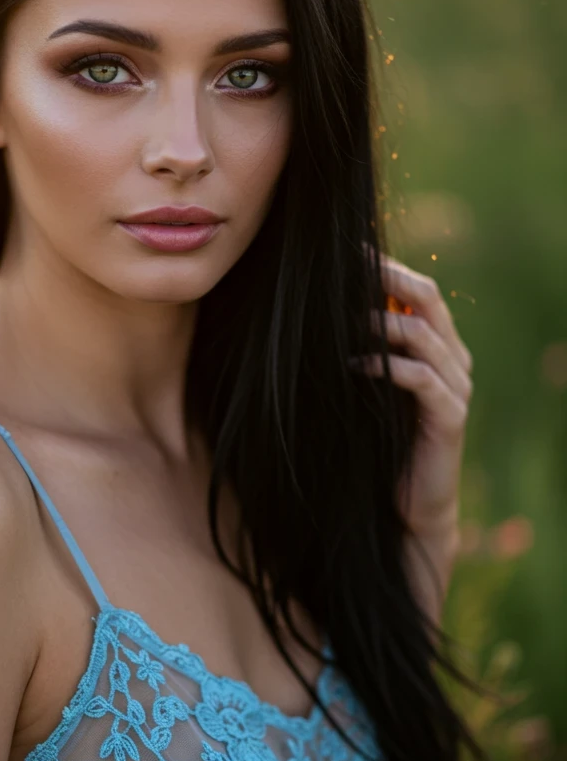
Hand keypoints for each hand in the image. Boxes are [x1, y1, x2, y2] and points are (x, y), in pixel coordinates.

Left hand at [349, 254, 472, 618]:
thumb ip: (353, 351)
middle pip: (428, 297)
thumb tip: (305, 314)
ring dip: (381, 322)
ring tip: (342, 319)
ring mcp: (456, 387)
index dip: (385, 265)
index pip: (418, 288)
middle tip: (348, 267)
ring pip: (424, 333)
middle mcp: (453, 359)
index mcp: (436, 345)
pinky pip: (422, 379)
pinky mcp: (449, 418)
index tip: (344, 252)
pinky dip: (388, 366)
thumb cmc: (376, 445)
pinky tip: (354, 364)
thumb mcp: (362, 389)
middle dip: (388, 276)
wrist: (405, 509)